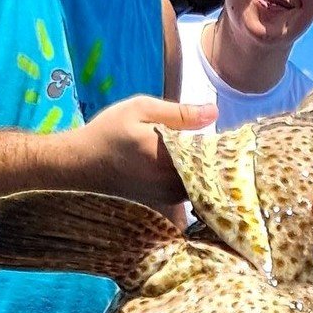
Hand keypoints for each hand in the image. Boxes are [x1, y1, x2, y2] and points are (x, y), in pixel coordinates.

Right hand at [73, 94, 216, 208]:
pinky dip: (196, 177)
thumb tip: (214, 112)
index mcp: (168, 159)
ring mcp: (168, 197)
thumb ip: (180, 113)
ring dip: (208, 169)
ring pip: (202, 184)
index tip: (231, 136)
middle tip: (226, 143)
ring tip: (209, 151)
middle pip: (211, 174)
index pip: (211, 155)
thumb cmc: (109, 132)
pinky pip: (191, 191)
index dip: (224, 145)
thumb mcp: (141, 110)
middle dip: (219, 159)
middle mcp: (171, 184)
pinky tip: (192, 163)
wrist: (81, 164)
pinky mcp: (165, 202)